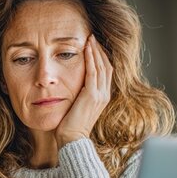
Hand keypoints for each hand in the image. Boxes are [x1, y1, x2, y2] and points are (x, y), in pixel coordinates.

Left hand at [55, 34, 112, 148]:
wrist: (72, 140)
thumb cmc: (70, 126)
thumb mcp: (77, 106)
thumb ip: (79, 95)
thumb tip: (73, 85)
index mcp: (102, 97)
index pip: (106, 72)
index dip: (101, 57)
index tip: (93, 46)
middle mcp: (104, 94)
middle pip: (106, 66)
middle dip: (100, 50)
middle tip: (93, 37)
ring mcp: (100, 95)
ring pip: (101, 66)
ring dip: (96, 51)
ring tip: (90, 38)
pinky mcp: (92, 95)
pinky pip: (93, 72)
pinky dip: (91, 58)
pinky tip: (86, 48)